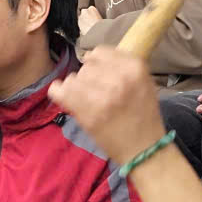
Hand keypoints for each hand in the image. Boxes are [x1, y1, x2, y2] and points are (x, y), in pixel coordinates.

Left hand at [47, 46, 165, 165]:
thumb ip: (121, 66)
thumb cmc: (143, 116)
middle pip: (86, 67)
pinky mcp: (88, 114)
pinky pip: (61, 92)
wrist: (143, 149)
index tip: (96, 72)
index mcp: (135, 68)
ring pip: (74, 79)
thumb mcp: (143, 82)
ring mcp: (102, 97)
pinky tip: (62, 94)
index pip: (100, 52)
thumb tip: (90, 57)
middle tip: (94, 92)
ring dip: (75, 87)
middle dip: (87, 78)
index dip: (95, 62)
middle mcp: (119, 79)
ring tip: (83, 98)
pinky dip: (58, 92)